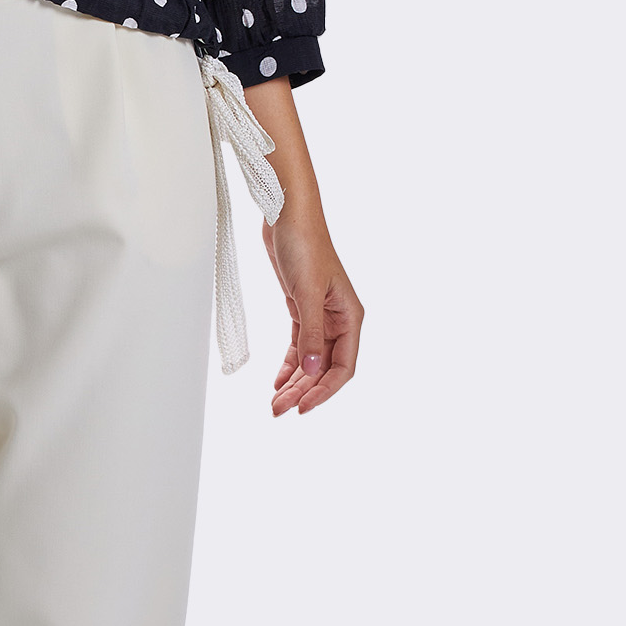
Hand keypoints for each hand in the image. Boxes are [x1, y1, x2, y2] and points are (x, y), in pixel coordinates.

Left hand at [261, 210, 362, 416]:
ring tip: (275, 402)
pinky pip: (299, 345)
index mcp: (350, 316)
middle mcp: (338, 319)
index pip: (343, 366)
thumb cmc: (304, 244)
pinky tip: (278, 380)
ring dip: (294, 382)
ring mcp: (321, 315)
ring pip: (310, 359)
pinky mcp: (302, 308)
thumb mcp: (305, 292)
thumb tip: (310, 369)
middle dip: (304, 391)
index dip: (325, 391)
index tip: (303, 408)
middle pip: (324, 367)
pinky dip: (289, 364)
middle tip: (279, 410)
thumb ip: (310, 333)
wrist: (287, 215)